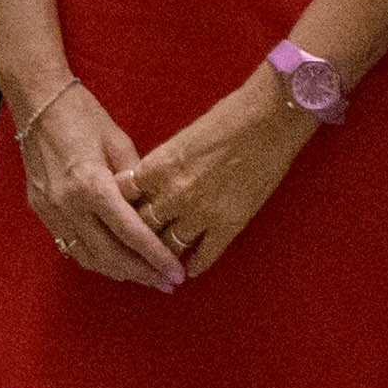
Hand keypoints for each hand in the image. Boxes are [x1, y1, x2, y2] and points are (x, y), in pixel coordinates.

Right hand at [10, 83, 185, 291]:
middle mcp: (69, 204)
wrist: (36, 101)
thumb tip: (155, 211)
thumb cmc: (83, 114)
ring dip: (118, 271)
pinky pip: (70, 245)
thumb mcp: (119, 141)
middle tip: (167, 283)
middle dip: (142, 273)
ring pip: (87, 256)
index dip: (156, 257)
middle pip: (110, 254)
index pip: (130, 233)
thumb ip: (137, 180)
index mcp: (92, 184)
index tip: (177, 274)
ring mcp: (51, 210)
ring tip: (144, 276)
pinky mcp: (41, 209)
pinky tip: (113, 260)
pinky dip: (94, 258)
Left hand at [125, 73, 314, 282]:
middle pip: (142, 224)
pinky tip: (191, 268)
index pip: (123, 195)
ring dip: (165, 252)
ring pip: (170, 244)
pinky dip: (196, 264)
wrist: (269, 121)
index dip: (119, 204)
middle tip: (136, 242)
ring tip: (161, 260)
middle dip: (138, 233)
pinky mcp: (229, 226)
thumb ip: (163, 164)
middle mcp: (173, 193)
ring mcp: (201, 213)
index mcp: (158, 165)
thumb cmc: (226, 118)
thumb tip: (152, 183)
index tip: (119, 212)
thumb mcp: (181, 138)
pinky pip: (205, 255)